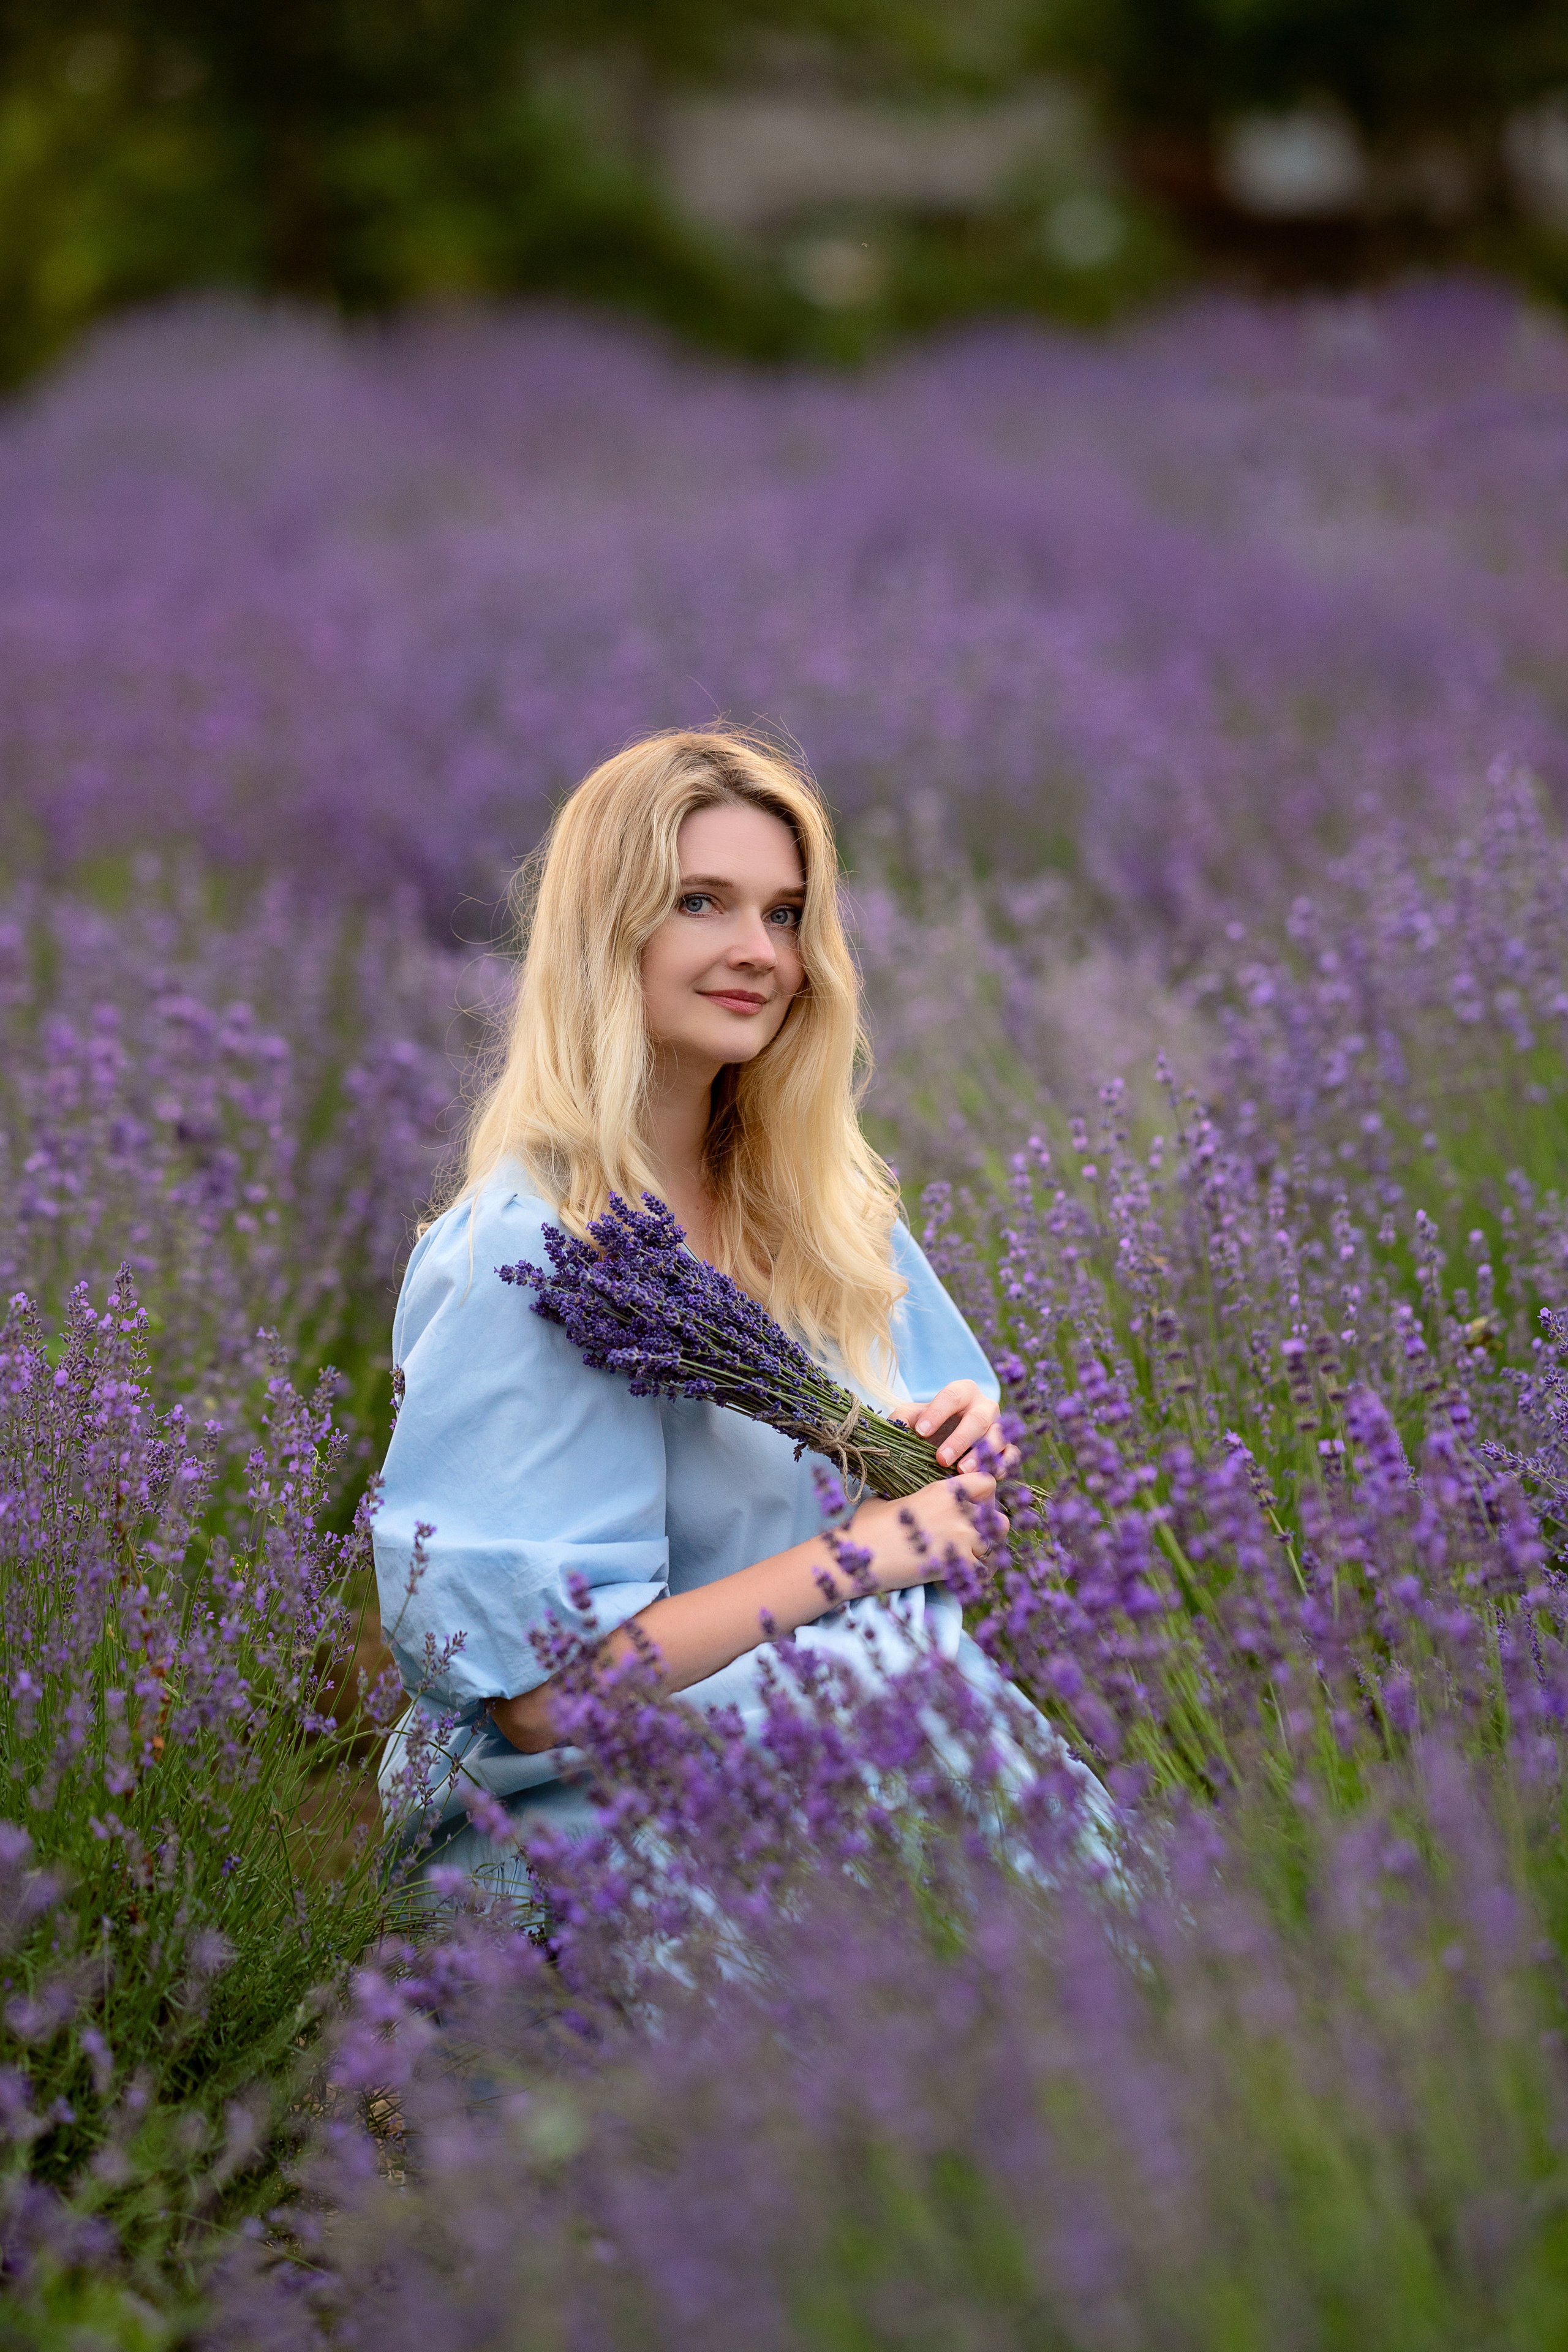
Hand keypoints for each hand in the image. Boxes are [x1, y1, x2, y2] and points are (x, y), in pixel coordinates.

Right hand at [845, 1473, 1006, 1595]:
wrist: (858, 1557)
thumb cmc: (866, 1527)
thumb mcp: (884, 1501)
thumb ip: (903, 1497)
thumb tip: (895, 1498)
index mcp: (943, 1490)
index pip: (988, 1483)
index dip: (986, 1496)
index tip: (975, 1507)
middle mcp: (958, 1511)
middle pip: (999, 1519)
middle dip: (990, 1530)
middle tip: (974, 1539)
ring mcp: (960, 1538)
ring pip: (994, 1547)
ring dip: (983, 1555)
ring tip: (966, 1560)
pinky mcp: (957, 1565)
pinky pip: (985, 1571)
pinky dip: (977, 1577)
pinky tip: (962, 1577)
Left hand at [906, 1380, 1018, 1476]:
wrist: (943, 1446)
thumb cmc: (927, 1427)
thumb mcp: (911, 1418)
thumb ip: (902, 1418)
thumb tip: (898, 1426)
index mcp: (962, 1392)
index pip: (952, 1396)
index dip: (937, 1412)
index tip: (920, 1432)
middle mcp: (984, 1406)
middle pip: (978, 1418)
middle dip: (960, 1439)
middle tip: (941, 1459)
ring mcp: (998, 1427)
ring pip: (997, 1437)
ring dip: (981, 1454)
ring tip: (962, 1471)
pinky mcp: (1007, 1448)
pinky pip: (1011, 1454)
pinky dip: (1002, 1464)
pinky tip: (986, 1475)